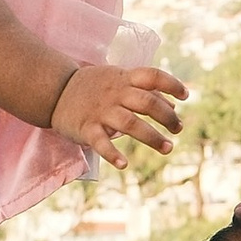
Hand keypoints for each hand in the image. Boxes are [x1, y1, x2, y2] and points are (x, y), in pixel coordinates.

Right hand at [50, 58, 187, 168]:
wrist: (55, 90)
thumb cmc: (94, 87)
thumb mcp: (119, 81)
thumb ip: (146, 91)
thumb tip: (174, 105)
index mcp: (124, 79)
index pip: (152, 75)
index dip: (171, 84)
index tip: (186, 95)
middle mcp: (115, 93)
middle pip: (146, 103)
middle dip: (167, 117)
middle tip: (178, 129)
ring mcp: (101, 110)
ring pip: (129, 123)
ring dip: (151, 137)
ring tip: (167, 148)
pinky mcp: (86, 127)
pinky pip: (100, 142)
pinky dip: (112, 154)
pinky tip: (124, 164)